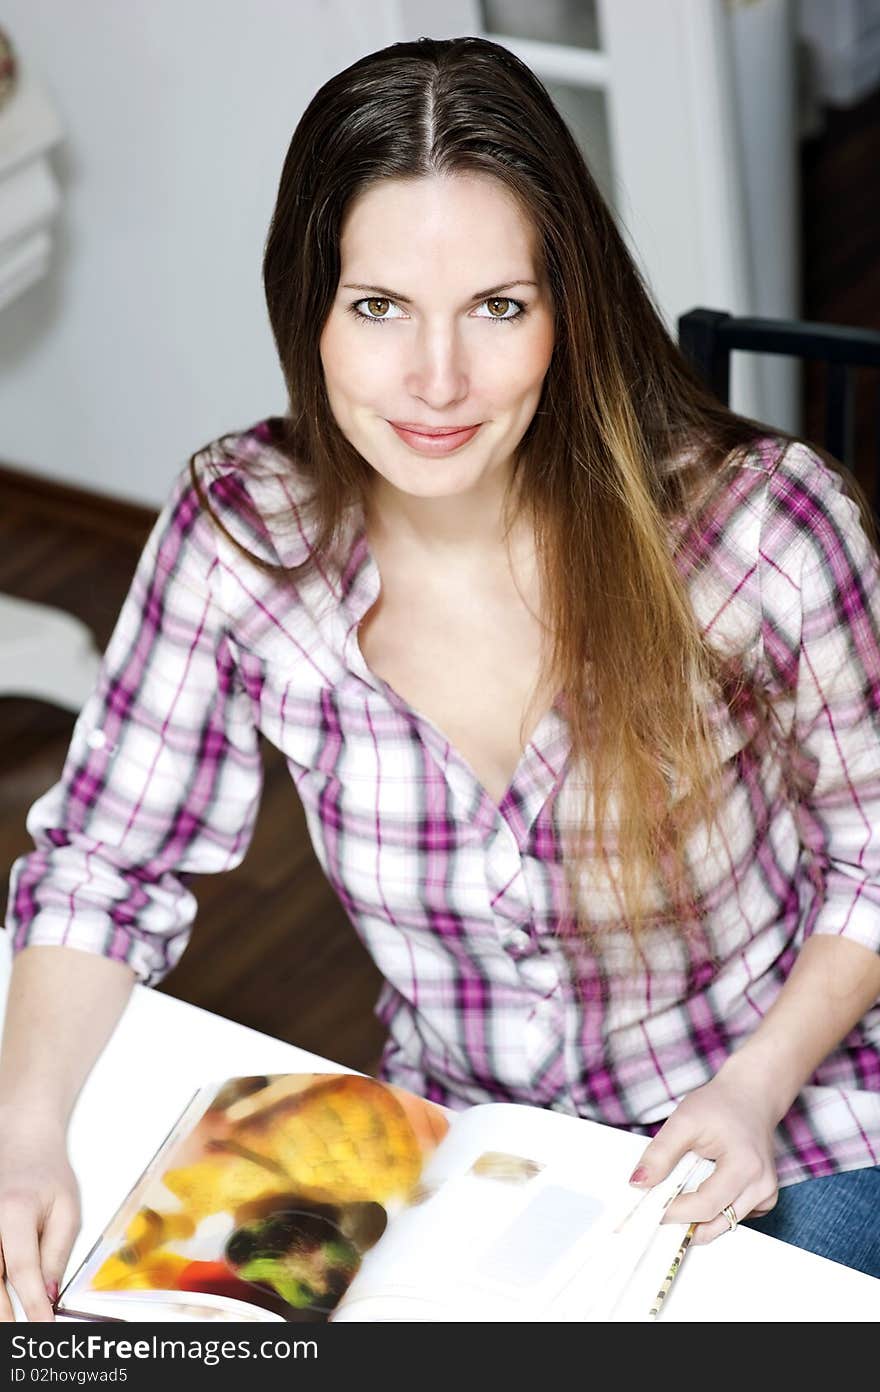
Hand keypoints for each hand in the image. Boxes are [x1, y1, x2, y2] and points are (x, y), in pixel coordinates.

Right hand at [0, 1107, 80, 1320]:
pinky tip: (2, 1301)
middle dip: (4, 1315)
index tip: (44, 1326)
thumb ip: (57, 1253)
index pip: (22, 1269)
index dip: (32, 1304)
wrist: (22, 1143)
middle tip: (20, 1337)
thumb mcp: (67, 1209)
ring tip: (10, 1325)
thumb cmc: (47, 1174)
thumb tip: (48, 1295)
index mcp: (15, 1211)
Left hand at [630, 1070, 779, 1244]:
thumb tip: (638, 1183)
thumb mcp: (683, 1120)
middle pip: (717, 1222)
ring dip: (699, 1219)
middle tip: (659, 1213)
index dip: (675, 1212)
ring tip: (678, 1199)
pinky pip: (735, 1218)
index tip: (651, 1210)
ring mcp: (767, 1194)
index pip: (705, 1205)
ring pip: (725, 1224)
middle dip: (685, 1222)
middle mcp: (762, 1185)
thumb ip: (660, 1153)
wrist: (750, 1097)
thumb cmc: (720, 1105)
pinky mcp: (766, 1199)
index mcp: (745, 1165)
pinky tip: (702, 1191)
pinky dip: (715, 1213)